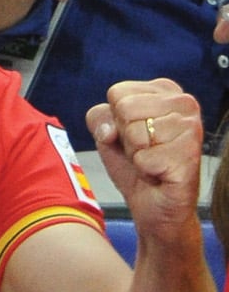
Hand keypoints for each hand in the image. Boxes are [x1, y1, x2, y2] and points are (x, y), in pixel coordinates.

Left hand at [87, 80, 202, 234]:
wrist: (152, 202)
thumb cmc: (133, 163)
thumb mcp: (107, 133)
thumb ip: (99, 117)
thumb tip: (110, 129)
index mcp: (165, 89)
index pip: (117, 92)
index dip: (115, 118)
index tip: (132, 133)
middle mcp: (185, 103)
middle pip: (125, 109)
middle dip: (125, 136)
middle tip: (143, 149)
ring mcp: (191, 127)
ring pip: (135, 133)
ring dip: (136, 153)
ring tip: (152, 159)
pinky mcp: (190, 153)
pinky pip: (144, 157)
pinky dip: (145, 169)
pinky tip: (160, 172)